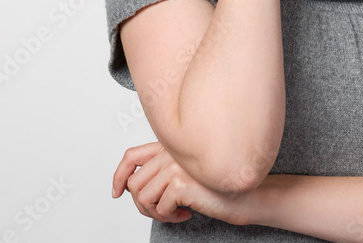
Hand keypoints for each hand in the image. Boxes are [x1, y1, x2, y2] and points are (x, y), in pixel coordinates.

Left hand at [112, 141, 249, 225]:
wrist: (245, 196)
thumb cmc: (217, 187)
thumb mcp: (185, 174)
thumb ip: (161, 171)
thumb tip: (128, 186)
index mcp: (171, 145)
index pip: (131, 156)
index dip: (118, 176)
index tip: (117, 193)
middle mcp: (172, 152)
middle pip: (134, 184)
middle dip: (143, 205)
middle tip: (161, 211)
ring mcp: (176, 165)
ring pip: (142, 197)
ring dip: (155, 213)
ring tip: (173, 213)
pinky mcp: (182, 182)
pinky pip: (159, 208)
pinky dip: (169, 218)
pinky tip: (185, 213)